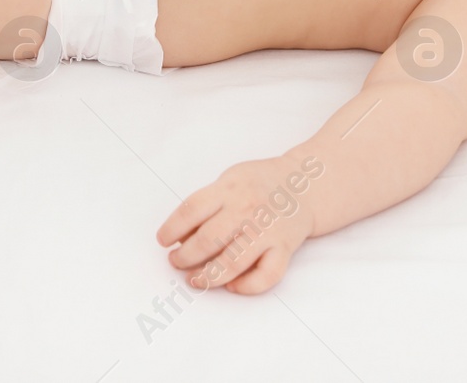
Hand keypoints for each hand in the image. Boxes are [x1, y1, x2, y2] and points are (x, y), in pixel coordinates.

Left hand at [156, 155, 317, 294]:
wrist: (303, 185)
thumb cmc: (258, 184)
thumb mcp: (229, 181)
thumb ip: (206, 203)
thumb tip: (179, 236)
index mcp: (230, 189)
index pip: (191, 210)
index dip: (171, 229)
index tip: (163, 241)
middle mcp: (248, 209)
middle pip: (208, 240)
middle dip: (185, 257)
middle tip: (176, 262)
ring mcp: (267, 230)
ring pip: (232, 263)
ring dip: (208, 276)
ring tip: (194, 279)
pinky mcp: (284, 249)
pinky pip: (266, 275)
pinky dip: (247, 286)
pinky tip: (232, 286)